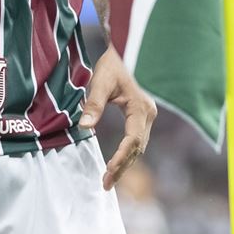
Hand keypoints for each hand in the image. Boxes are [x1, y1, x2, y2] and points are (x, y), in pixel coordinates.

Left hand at [78, 48, 155, 190]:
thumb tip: (84, 126)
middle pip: (137, 148)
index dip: (121, 157)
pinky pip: (137, 140)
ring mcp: (147, 115)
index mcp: (140, 107)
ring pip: (139, 147)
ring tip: (108, 180)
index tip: (107, 170)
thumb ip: (93, 104)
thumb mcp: (100, 82)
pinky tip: (116, 164)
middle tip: (105, 184)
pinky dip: (127, 154)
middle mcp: (148, 113)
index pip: (132, 139)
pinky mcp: (142, 116)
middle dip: (122, 167)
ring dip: (125, 163)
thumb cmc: (112, 64)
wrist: (123, 49)